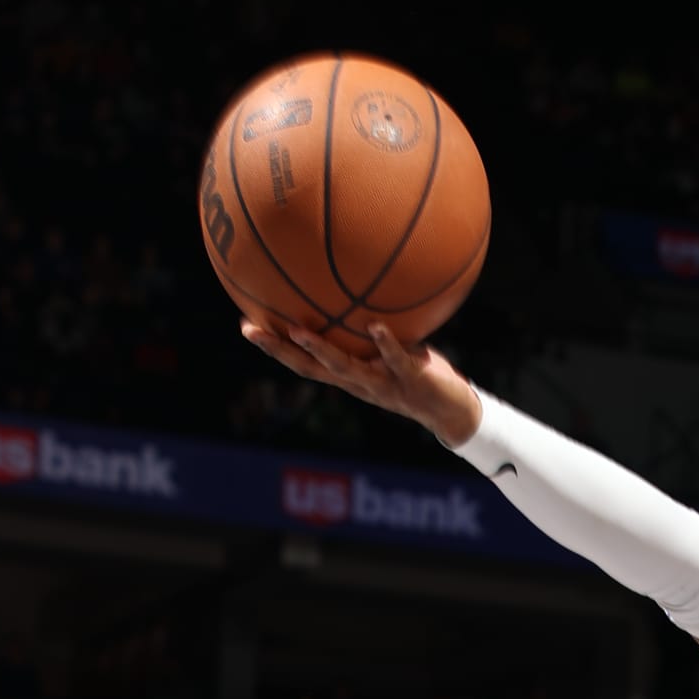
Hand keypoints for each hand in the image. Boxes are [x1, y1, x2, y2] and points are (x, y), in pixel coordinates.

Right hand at [240, 318, 481, 445]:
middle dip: (278, 349)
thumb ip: (367, 329)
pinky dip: (384, 343)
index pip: (303, 363)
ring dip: (320, 350)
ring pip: (345, 369)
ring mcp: (383, 384)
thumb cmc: (417, 373)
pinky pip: (395, 359)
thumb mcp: (387, 349)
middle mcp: (359, 384)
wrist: (452, 410)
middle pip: (310, 368)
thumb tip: (351, 288)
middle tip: (251, 329)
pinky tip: (374, 325)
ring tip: (297, 329)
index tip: (246, 325)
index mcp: (349, 376)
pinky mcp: (410, 380)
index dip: (274, 347)